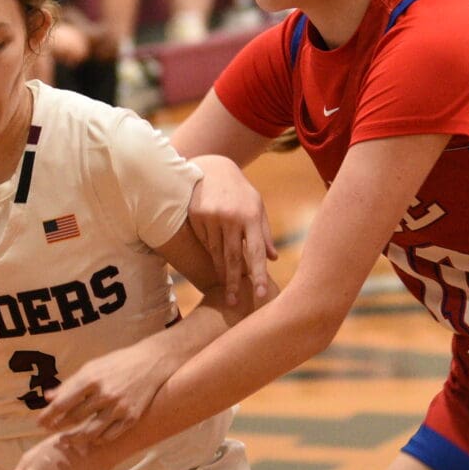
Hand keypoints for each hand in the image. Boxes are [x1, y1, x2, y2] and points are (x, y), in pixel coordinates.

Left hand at [34, 338, 167, 447]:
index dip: (48, 416)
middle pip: (74, 419)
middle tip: (50, 431)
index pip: (62, 403)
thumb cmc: (117, 363)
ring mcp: (119, 407)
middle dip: (58, 427)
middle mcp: (104, 394)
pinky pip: (109, 436)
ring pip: (90, 432)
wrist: (152, 363)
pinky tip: (90, 438)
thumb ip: (70, 384)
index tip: (39, 423)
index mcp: (91, 378)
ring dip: (74, 439)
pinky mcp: (131, 417)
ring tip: (66, 440)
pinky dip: (97, 439)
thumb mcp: (92, 367)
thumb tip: (47, 397)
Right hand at [187, 157, 273, 306]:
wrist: (213, 168)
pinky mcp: (196, 216)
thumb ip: (264, 233)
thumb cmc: (240, 191)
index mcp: (251, 216)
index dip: (258, 274)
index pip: (256, 251)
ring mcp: (212, 216)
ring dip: (220, 270)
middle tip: (232, 301)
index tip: (259, 293)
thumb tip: (272, 259)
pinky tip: (213, 252)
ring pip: (216, 252)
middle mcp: (231, 217)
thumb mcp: (257, 207)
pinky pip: (204, 241)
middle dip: (233, 282)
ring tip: (224, 284)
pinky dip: (210, 250)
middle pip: (232, 257)